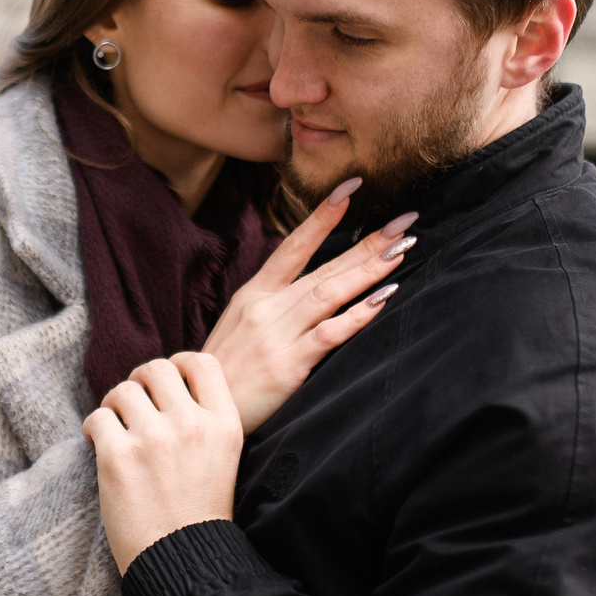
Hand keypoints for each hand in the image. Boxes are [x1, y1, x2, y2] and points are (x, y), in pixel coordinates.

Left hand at [85, 353, 246, 572]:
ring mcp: (154, 439)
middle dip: (139, 381)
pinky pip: (98, 418)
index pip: (201, 362)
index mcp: (223, 424)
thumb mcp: (222, 458)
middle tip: (133, 402)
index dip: (177, 364)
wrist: (183, 560)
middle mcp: (191, 425)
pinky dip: (93, 428)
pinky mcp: (119, 457)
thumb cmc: (199, 513)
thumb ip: (203, 419)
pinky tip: (97, 442)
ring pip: (123, 390)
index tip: (165, 382)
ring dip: (114, 404)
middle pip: (156, 369)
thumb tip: (168, 384)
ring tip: (114, 425)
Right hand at [203, 180, 414, 433]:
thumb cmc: (220, 374)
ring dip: (368, 270)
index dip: (322, 216)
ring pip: (329, 293)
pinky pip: (328, 334)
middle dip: (366, 242)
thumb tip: (310, 288)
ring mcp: (276, 334)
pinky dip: (357, 316)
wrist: (192, 407)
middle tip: (403, 222)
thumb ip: (272, 306)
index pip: (294, 245)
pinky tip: (383, 300)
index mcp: (255, 294)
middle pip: (324, 267)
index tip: (351, 188)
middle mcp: (266, 308)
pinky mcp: (286, 365)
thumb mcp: (239, 327)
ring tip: (400, 250)